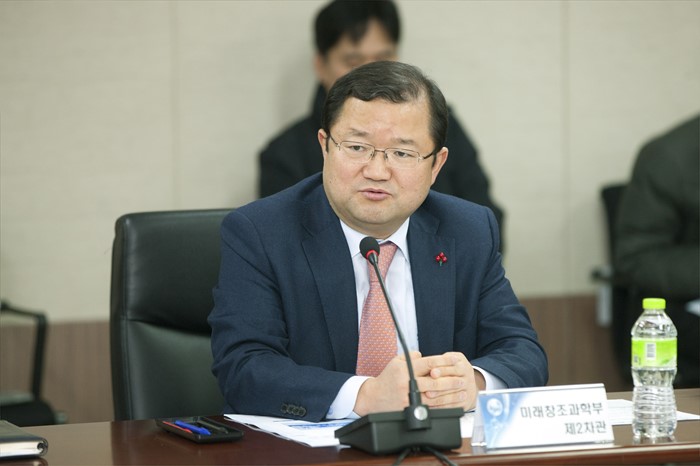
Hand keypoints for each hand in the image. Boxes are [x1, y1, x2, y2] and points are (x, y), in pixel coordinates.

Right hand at [353, 351, 484, 415]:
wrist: (373, 397)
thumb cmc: (387, 379)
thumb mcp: (396, 362)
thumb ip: (411, 357)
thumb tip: (424, 355)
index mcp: (405, 368)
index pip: (429, 363)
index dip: (445, 361)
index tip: (456, 359)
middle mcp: (407, 382)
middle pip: (434, 381)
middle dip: (451, 380)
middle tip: (462, 379)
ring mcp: (409, 397)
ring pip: (435, 396)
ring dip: (451, 395)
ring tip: (462, 392)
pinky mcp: (410, 408)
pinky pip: (430, 407)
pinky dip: (443, 406)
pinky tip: (451, 404)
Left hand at [413, 352, 482, 410]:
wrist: (470, 383)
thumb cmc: (454, 369)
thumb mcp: (450, 360)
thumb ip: (438, 360)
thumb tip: (418, 357)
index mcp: (462, 365)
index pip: (452, 367)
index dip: (441, 370)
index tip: (432, 372)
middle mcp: (467, 378)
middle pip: (453, 382)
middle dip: (438, 384)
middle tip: (427, 387)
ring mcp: (468, 391)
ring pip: (453, 395)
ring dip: (439, 396)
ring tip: (427, 396)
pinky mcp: (466, 403)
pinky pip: (454, 406)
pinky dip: (442, 406)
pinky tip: (432, 405)